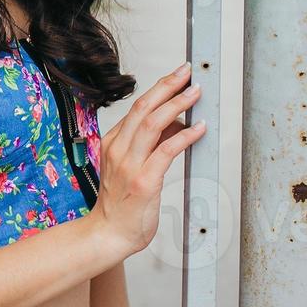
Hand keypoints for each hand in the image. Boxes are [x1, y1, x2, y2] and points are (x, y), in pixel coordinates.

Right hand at [90, 63, 206, 259]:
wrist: (107, 234)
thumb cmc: (120, 205)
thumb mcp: (128, 168)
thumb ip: (147, 147)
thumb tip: (175, 125)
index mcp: (112, 144)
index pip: (137, 109)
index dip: (158, 89)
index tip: (175, 76)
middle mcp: (118, 149)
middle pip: (143, 108)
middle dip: (167, 86)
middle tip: (187, 72)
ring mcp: (129, 164)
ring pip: (153, 123)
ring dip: (176, 104)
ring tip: (195, 93)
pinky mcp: (144, 181)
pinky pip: (166, 151)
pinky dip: (184, 136)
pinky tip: (199, 128)